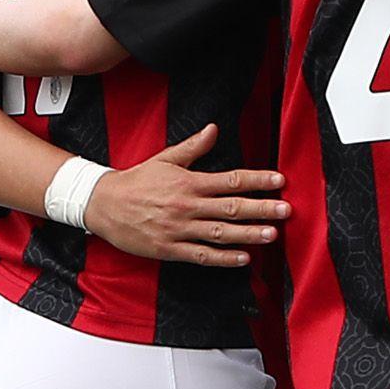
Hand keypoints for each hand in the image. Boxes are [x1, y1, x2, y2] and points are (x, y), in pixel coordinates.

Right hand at [82, 126, 289, 267]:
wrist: (102, 204)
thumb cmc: (137, 181)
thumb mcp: (165, 160)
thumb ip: (193, 148)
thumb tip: (214, 129)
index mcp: (189, 182)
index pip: (231, 180)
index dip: (257, 180)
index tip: (279, 180)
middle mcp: (187, 206)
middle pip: (231, 207)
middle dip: (261, 208)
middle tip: (286, 210)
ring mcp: (179, 229)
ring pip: (220, 233)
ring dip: (248, 234)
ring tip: (272, 234)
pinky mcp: (170, 249)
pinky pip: (201, 255)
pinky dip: (224, 258)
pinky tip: (244, 259)